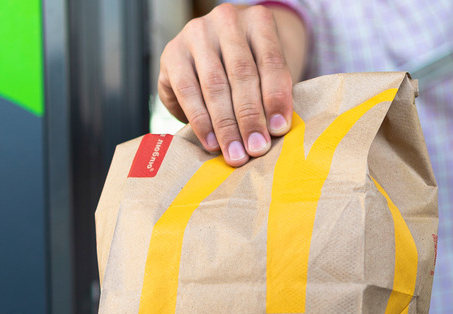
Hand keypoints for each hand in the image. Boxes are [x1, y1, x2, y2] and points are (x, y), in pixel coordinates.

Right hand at [158, 3, 305, 165]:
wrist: (217, 51)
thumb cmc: (252, 67)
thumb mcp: (268, 73)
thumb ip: (273, 95)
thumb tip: (274, 131)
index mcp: (259, 21)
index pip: (271, 61)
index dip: (276, 98)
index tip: (279, 130)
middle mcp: (226, 21)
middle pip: (242, 74)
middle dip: (250, 117)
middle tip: (256, 149)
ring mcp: (196, 34)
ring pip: (214, 85)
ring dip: (225, 125)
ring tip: (235, 153)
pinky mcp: (173, 53)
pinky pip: (187, 91)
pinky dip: (200, 121)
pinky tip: (211, 142)